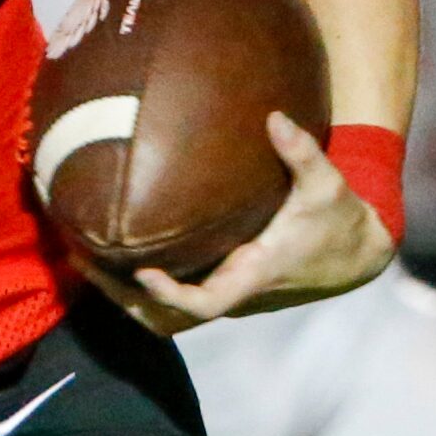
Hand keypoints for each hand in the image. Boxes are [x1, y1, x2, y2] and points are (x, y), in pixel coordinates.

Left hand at [103, 112, 396, 333]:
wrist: (354, 251)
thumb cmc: (337, 218)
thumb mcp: (326, 184)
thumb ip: (301, 152)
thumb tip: (275, 117)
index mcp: (254, 274)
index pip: (206, 303)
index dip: (172, 294)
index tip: (142, 271)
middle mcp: (235, 292)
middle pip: (168, 318)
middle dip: (125, 297)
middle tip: (83, 261)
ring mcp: (226, 291)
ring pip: (164, 314)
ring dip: (124, 294)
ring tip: (81, 258)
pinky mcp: (222, 283)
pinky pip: (172, 296)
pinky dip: (140, 285)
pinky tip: (111, 251)